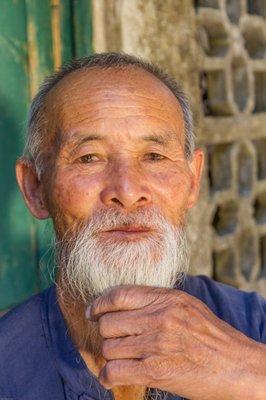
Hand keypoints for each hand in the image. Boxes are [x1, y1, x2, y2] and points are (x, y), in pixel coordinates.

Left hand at [86, 285, 265, 399]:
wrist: (235, 364)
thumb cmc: (210, 334)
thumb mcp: (186, 304)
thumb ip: (156, 299)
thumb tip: (123, 301)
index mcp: (165, 298)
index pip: (119, 294)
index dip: (99, 303)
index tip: (92, 312)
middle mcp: (158, 318)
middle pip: (109, 322)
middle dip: (106, 333)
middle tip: (115, 339)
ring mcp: (156, 344)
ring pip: (109, 347)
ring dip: (111, 355)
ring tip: (122, 359)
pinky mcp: (155, 371)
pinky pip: (114, 372)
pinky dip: (108, 376)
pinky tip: (112, 377)